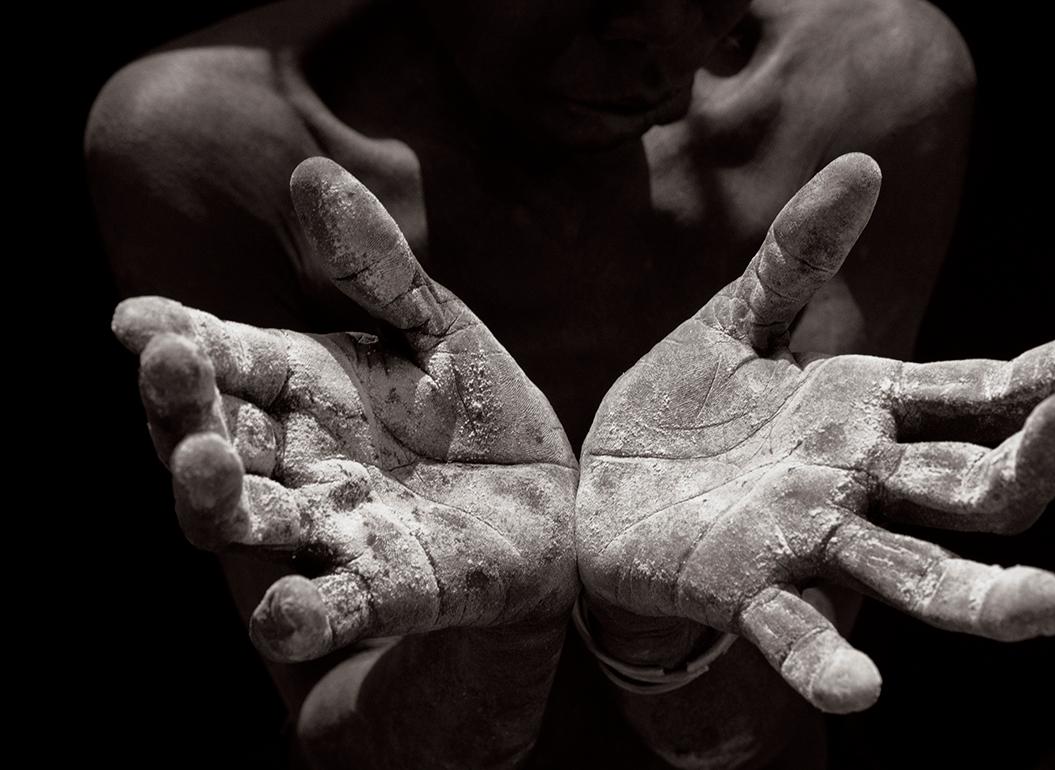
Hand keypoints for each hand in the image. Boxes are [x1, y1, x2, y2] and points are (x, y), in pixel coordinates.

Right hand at [111, 158, 576, 765]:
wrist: (545, 504)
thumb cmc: (472, 412)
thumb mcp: (436, 330)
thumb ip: (378, 268)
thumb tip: (311, 175)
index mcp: (300, 386)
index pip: (223, 358)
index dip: (176, 341)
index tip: (135, 320)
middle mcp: (296, 460)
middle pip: (211, 439)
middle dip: (180, 411)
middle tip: (167, 366)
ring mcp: (335, 530)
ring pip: (249, 522)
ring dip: (217, 501)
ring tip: (208, 463)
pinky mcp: (392, 590)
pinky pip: (337, 604)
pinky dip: (308, 611)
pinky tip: (287, 613)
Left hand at [577, 153, 1054, 713]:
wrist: (598, 484)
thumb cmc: (681, 409)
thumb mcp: (735, 322)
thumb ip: (795, 259)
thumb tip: (862, 165)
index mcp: (867, 409)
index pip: (984, 388)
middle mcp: (858, 481)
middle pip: (972, 483)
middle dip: (1035, 460)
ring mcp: (807, 539)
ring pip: (912, 570)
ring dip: (977, 594)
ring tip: (1046, 607)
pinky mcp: (744, 587)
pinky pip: (793, 631)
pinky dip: (827, 659)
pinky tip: (861, 689)